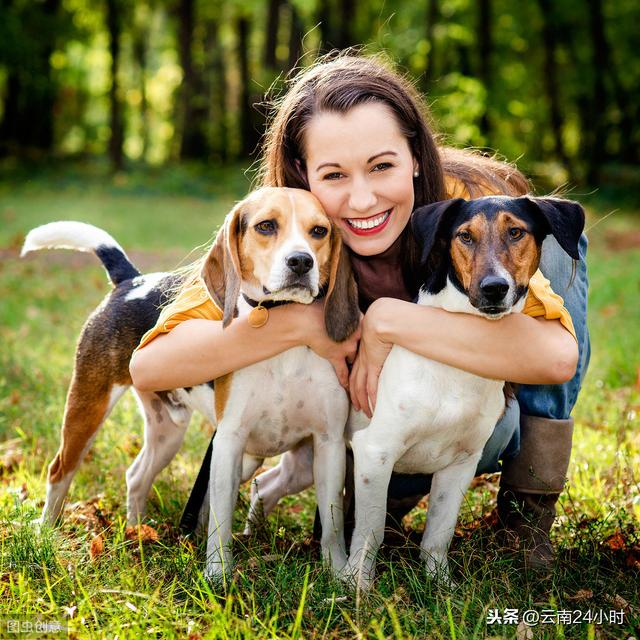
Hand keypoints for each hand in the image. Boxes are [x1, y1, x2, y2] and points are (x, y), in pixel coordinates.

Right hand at [301, 301, 360, 388]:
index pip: (367, 332)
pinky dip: (345, 379)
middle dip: (364, 353)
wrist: (305, 321)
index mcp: (358, 320)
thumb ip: (348, 311)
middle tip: (368, 359)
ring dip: (355, 365)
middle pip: (364, 346)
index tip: (373, 342)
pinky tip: (348, 387)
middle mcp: (356, 334)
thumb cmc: (318, 311)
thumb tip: (352, 311)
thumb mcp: (339, 307)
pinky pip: (343, 371)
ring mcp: (347, 347)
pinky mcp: (336, 356)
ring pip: (355, 359)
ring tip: (360, 375)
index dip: (367, 338)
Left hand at [349, 300, 393, 417]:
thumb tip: (392, 341)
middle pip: (354, 383)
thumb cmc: (384, 321)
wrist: (381, 318)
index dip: (353, 384)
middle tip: (358, 408)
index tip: (355, 393)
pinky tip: (374, 407)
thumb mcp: (380, 332)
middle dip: (355, 397)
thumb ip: (383, 339)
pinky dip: (372, 399)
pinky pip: (371, 387)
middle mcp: (362, 360)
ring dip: (363, 402)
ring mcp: (367, 364)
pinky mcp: (374, 366)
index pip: (355, 372)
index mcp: (362, 352)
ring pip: (360, 388)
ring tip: (367, 413)